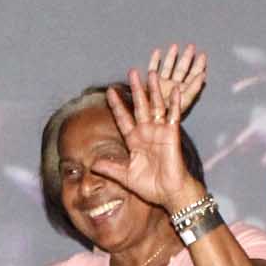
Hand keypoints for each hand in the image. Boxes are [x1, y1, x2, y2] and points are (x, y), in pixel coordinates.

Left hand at [94, 45, 206, 210]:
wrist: (169, 193)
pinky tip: (174, 90)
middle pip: (140, 106)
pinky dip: (174, 103)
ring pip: (156, 106)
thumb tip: (92, 164)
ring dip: (154, 90)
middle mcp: (147, 133)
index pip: (123, 118)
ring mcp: (160, 132)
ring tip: (151, 73)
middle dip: (136, 89)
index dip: (117, 105)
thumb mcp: (125, 176)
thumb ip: (109, 168)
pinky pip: (174, 116)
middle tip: (132, 72)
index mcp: (134, 140)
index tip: (110, 91)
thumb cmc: (150, 186)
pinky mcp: (172, 135)